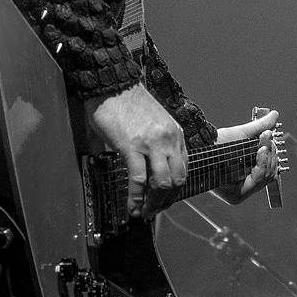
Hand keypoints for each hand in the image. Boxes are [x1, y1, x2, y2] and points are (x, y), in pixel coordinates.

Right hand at [86, 83, 187, 217]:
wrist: (113, 83)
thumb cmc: (129, 102)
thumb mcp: (154, 122)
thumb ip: (157, 143)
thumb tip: (149, 167)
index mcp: (176, 134)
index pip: (183, 169)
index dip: (175, 189)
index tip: (164, 200)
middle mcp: (169, 140)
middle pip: (177, 180)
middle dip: (166, 200)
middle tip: (154, 211)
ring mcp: (152, 144)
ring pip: (163, 183)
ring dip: (154, 203)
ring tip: (143, 213)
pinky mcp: (132, 146)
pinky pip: (139, 179)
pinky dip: (136, 198)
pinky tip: (132, 207)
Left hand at [210, 109, 280, 205]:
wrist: (200, 147)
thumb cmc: (215, 143)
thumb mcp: (241, 134)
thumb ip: (259, 127)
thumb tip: (274, 115)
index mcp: (246, 172)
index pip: (269, 168)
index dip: (272, 152)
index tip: (269, 135)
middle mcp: (243, 184)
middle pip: (270, 173)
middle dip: (271, 154)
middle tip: (267, 138)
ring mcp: (240, 191)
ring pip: (266, 177)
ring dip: (268, 158)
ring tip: (263, 145)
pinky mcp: (235, 196)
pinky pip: (257, 183)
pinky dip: (262, 166)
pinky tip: (260, 152)